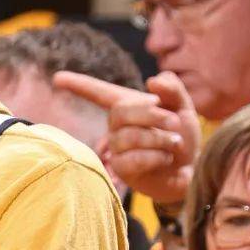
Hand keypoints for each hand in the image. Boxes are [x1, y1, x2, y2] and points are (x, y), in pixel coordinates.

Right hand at [52, 70, 200, 204]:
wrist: (192, 168)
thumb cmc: (182, 136)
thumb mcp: (184, 107)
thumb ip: (173, 89)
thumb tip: (152, 82)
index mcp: (128, 106)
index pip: (99, 93)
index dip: (79, 85)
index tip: (57, 78)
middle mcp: (117, 127)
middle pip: (120, 112)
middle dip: (151, 116)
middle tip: (175, 123)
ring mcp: (117, 149)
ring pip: (128, 137)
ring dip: (158, 139)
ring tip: (174, 143)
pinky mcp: (121, 170)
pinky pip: (132, 159)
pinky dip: (155, 157)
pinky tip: (165, 159)